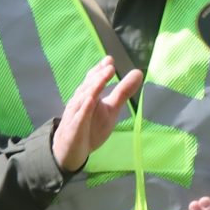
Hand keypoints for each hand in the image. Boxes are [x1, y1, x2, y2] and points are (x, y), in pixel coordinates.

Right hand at [51, 59, 142, 173]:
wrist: (70, 150)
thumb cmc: (91, 126)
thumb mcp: (111, 109)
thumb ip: (123, 92)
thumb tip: (138, 72)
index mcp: (89, 95)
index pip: (93, 80)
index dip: (100, 70)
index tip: (110, 59)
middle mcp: (80, 102)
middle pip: (89, 86)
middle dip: (99, 76)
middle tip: (110, 66)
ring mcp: (75, 114)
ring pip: (83, 99)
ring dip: (93, 87)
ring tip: (103, 77)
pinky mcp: (74, 128)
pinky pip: (79, 118)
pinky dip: (84, 109)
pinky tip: (90, 101)